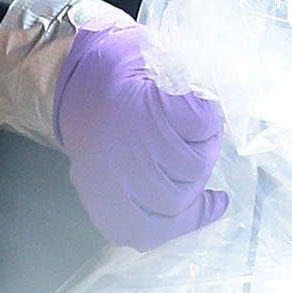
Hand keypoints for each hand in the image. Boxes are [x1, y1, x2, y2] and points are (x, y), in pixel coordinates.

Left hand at [52, 13, 229, 248]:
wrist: (77, 62)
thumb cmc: (96, 115)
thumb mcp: (106, 168)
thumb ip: (138, 196)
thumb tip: (189, 208)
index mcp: (103, 196)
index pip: (151, 230)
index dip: (189, 221)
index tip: (213, 203)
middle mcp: (119, 174)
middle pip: (181, 197)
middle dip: (195, 176)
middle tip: (191, 148)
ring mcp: (139, 141)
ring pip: (198, 163)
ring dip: (203, 142)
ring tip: (185, 121)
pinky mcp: (157, 107)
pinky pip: (203, 125)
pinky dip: (203, 113)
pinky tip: (187, 100)